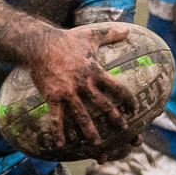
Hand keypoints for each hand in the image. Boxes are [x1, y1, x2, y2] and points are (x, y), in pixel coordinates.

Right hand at [27, 24, 135, 151]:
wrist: (40, 44)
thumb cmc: (67, 39)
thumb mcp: (91, 34)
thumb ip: (110, 33)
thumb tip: (128, 30)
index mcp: (95, 72)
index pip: (117, 88)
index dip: (128, 99)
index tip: (135, 109)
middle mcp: (84, 84)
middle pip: (103, 106)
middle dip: (114, 119)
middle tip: (123, 131)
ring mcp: (68, 92)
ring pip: (82, 116)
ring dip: (90, 131)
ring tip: (96, 144)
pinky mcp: (53, 97)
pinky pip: (56, 118)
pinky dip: (58, 132)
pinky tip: (61, 145)